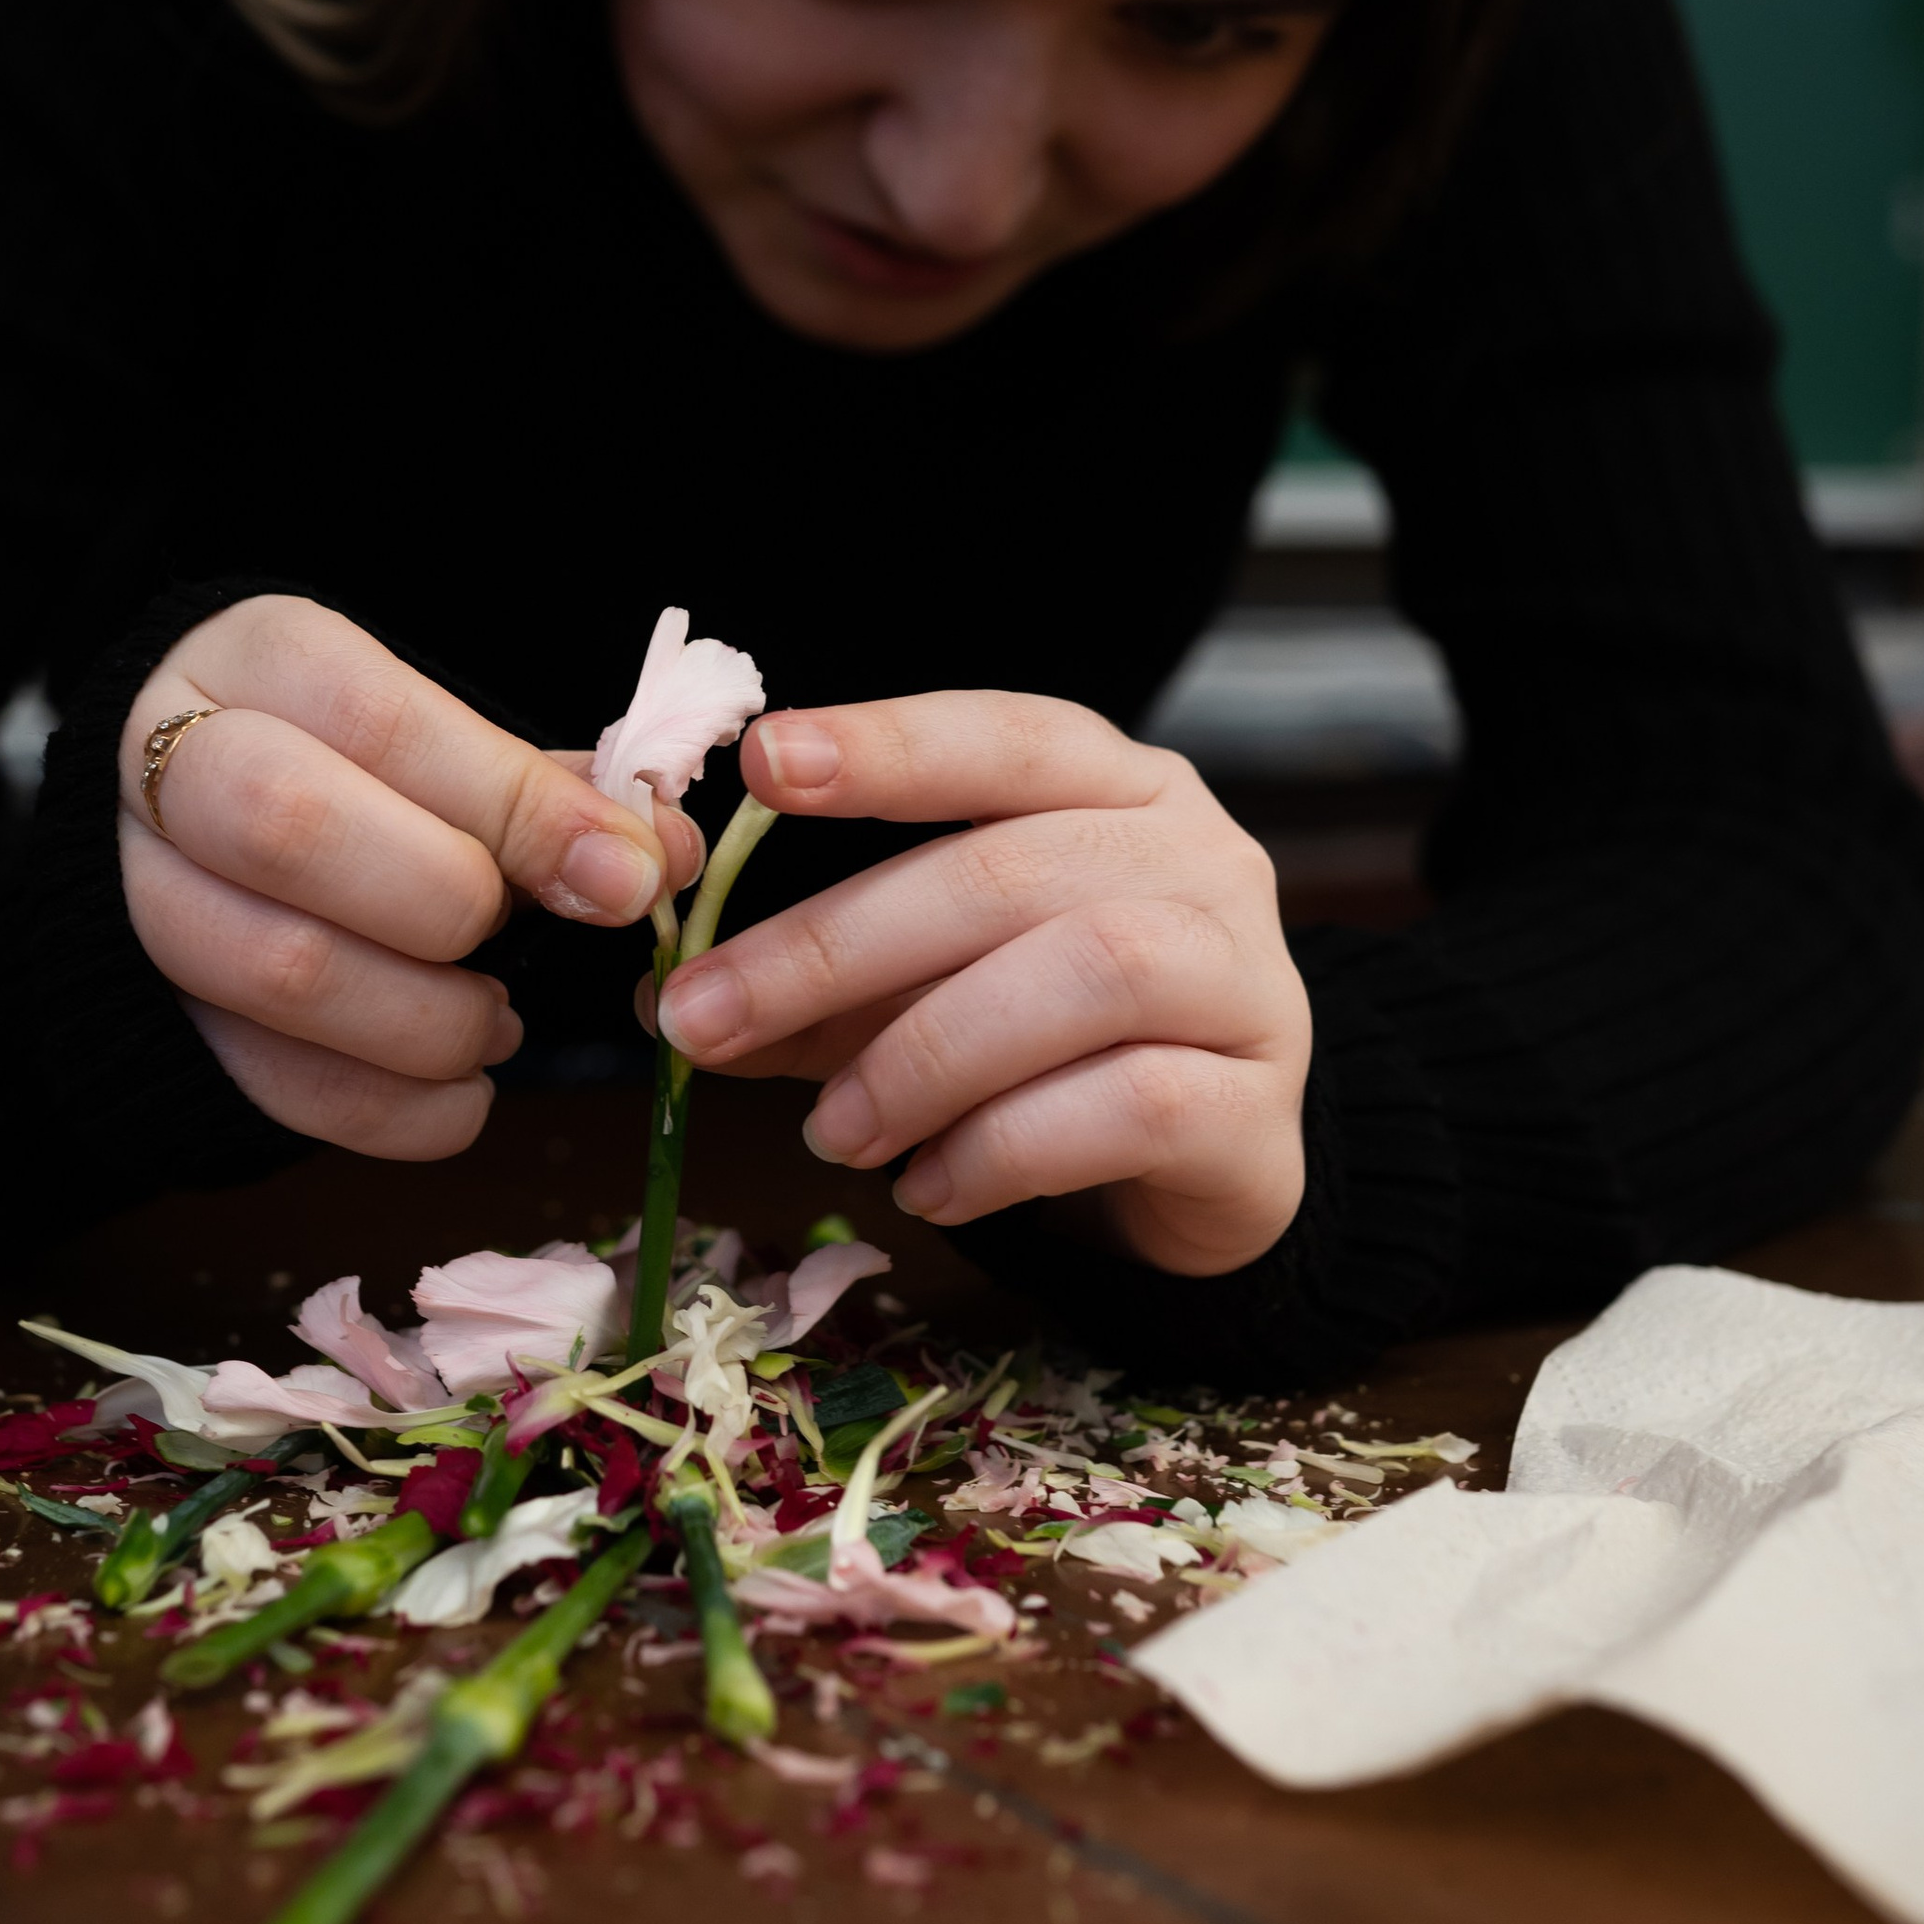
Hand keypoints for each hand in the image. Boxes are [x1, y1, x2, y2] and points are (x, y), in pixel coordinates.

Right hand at [121, 596, 696, 1158]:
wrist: (188, 826)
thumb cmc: (346, 770)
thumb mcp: (431, 739)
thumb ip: (542, 791)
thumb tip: (661, 852)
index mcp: (263, 661)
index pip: (383, 725)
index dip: (516, 811)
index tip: (626, 879)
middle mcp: (170, 763)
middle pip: (291, 830)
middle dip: (449, 906)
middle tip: (523, 950)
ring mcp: (139, 892)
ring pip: (279, 969)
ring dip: (428, 1023)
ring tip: (494, 1025)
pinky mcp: (154, 1013)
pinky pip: (271, 1083)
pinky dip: (394, 1111)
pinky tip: (457, 1091)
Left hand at [653, 692, 1309, 1275]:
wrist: (1215, 1163)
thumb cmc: (1060, 1044)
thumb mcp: (933, 989)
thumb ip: (823, 985)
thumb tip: (665, 1000)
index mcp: (1117, 790)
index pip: (1001, 736)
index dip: (887, 744)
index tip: (764, 765)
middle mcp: (1198, 858)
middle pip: (1008, 871)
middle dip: (834, 946)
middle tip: (703, 1022)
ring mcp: (1247, 980)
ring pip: (1088, 974)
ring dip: (924, 1055)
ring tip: (831, 1131)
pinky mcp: (1258, 1110)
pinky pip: (1133, 1106)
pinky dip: (1003, 1148)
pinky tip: (927, 1187)